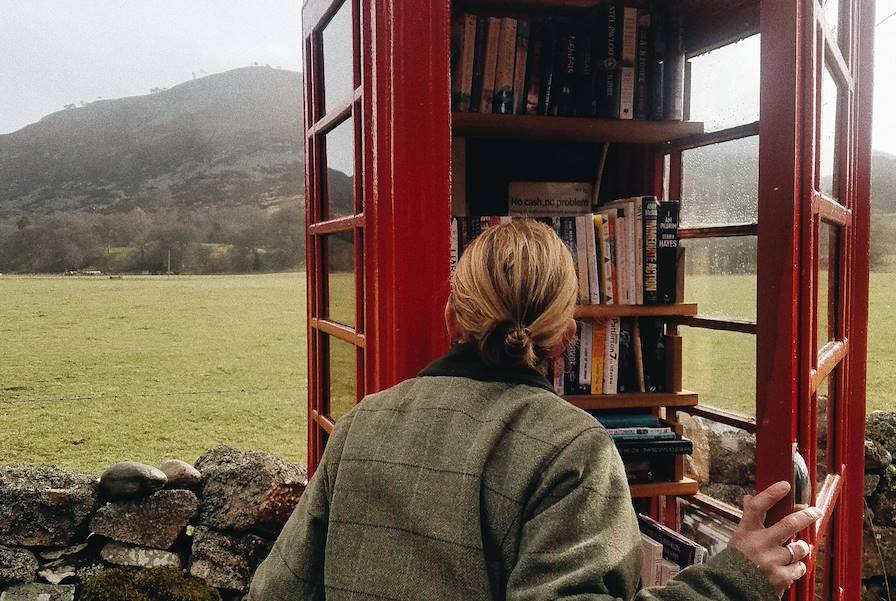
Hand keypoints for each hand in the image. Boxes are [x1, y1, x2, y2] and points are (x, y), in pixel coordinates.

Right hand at [728, 481, 821, 596]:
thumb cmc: (737, 561)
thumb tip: (749, 498)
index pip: (757, 506)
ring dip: (801, 547)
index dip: (772, 494)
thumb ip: (749, 519)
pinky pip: (800, 567)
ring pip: (798, 548)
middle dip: (806, 516)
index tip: (784, 485)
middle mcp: (759, 544)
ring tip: (797, 548)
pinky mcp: (781, 578)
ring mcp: (771, 561)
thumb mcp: (738, 537)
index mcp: (746, 532)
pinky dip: (798, 566)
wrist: (731, 588)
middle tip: (815, 512)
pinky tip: (789, 566)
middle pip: (788, 524)